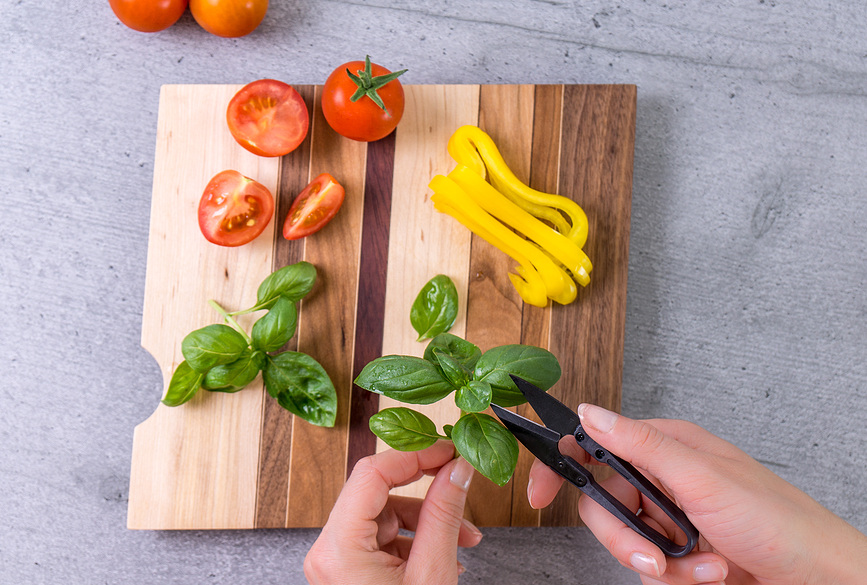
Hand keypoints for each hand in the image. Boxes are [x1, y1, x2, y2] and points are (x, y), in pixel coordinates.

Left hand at [304, 441, 482, 583]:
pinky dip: (415, 539)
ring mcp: (336, 561)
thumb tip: (458, 469)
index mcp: (338, 549)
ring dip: (426, 519)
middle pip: (376, 492)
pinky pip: (382, 537)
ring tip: (464, 538)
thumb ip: (445, 513)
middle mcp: (328, 551)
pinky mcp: (348, 570)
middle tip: (459, 480)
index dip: (414, 455)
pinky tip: (445, 554)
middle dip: (425, 490)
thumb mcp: (432, 573)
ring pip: (384, 514)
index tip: (448, 450)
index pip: (371, 474)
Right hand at [528, 404, 866, 584]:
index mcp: (667, 446)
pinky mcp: (681, 552)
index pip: (596, 445)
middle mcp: (665, 479)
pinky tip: (711, 574)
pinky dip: (679, 577)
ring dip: (663, 563)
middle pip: (603, 504)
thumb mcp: (702, 478)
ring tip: (704, 567)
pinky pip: (651, 567)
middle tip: (652, 554)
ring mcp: (672, 518)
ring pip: (626, 541)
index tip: (539, 495)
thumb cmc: (778, 521)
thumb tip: (589, 413)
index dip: (562, 467)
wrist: (819, 580)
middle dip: (625, 538)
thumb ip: (639, 445)